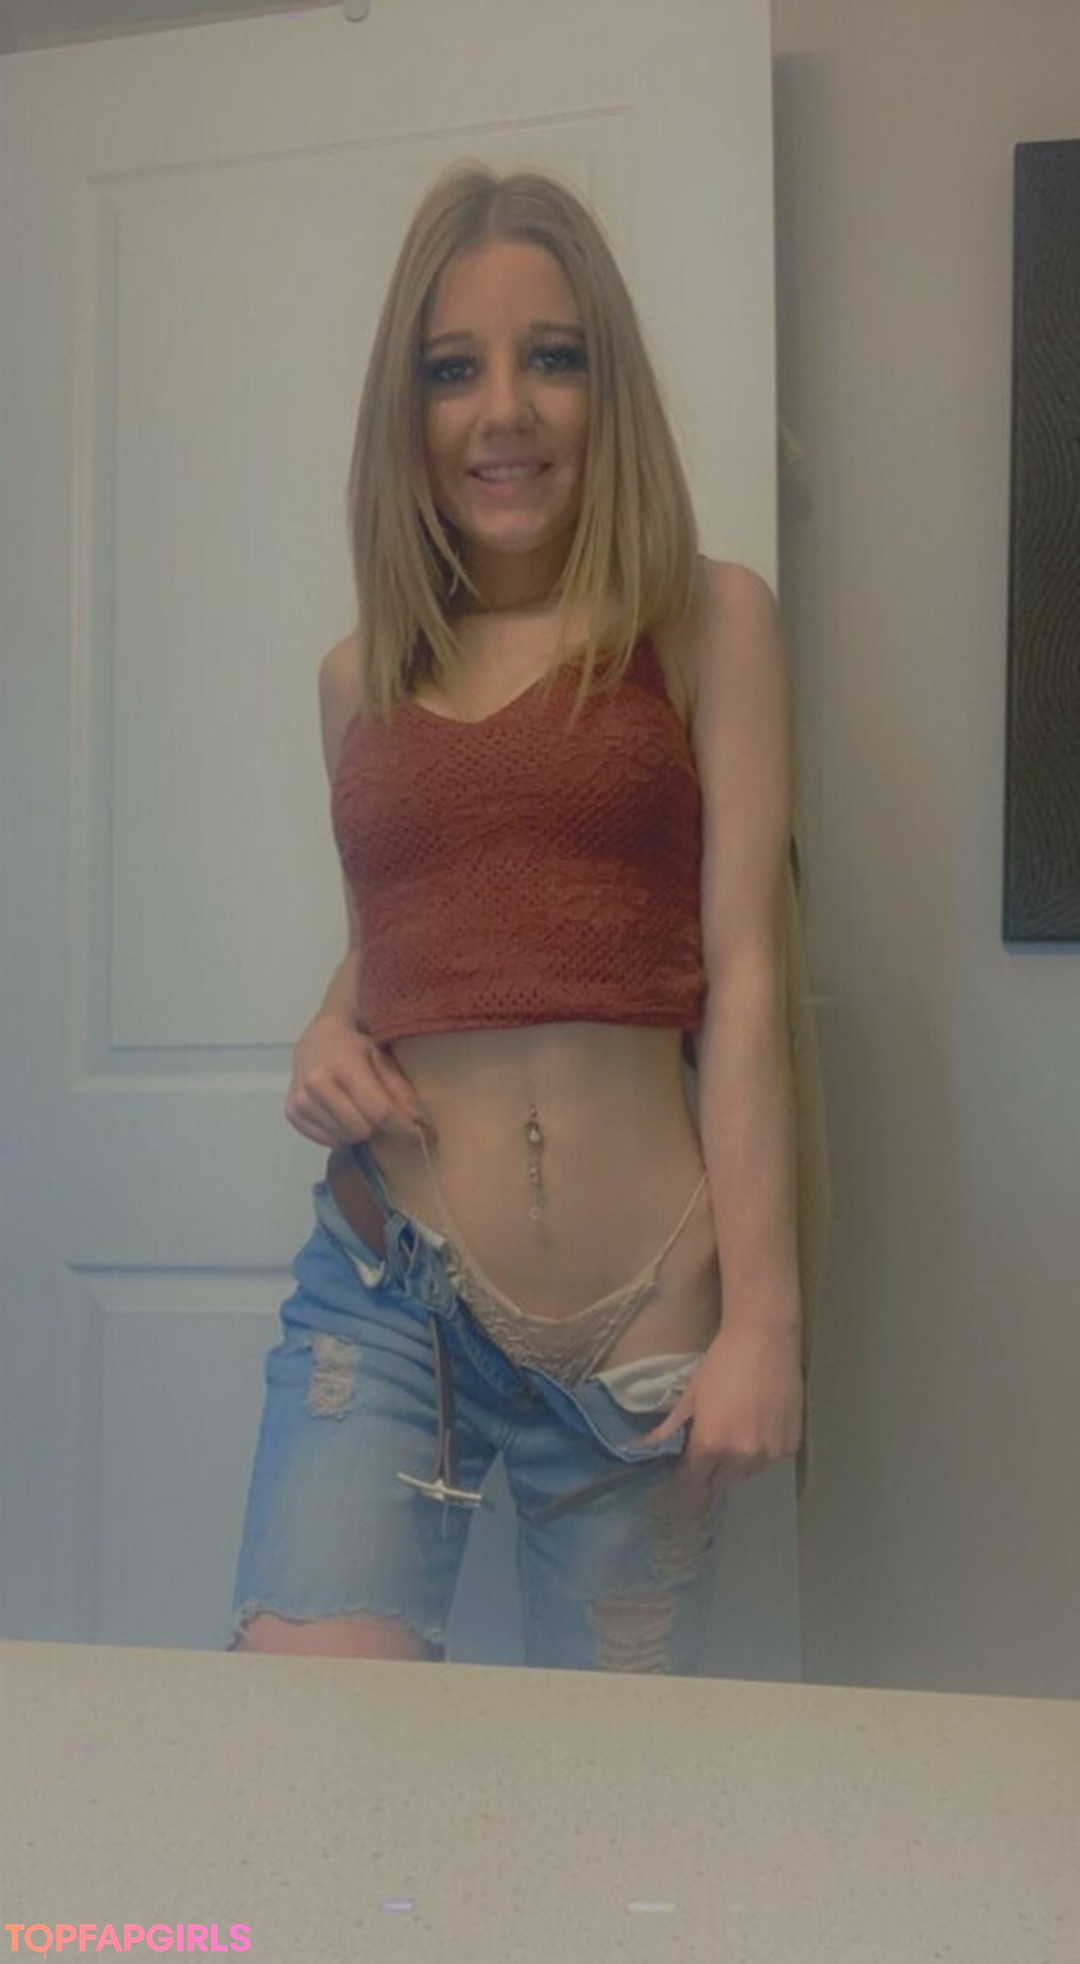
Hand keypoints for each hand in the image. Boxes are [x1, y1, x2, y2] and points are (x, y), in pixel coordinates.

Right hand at [284, 1015, 434, 1149]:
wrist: (320, 1036)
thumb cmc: (357, 1044)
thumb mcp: (384, 1058)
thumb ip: (401, 1090)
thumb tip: (421, 1125)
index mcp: (344, 1064)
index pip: (380, 1112)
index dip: (405, 1129)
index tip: (425, 1136)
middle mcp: (316, 1082)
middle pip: (362, 1129)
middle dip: (379, 1126)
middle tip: (382, 1112)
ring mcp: (300, 1099)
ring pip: (344, 1138)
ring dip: (359, 1129)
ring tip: (360, 1108)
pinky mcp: (291, 1111)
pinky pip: (326, 1140)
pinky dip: (340, 1132)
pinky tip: (343, 1112)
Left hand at [639, 1319, 803, 1504]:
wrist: (765, 1340)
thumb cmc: (721, 1363)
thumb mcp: (690, 1396)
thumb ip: (670, 1429)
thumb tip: (644, 1449)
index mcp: (711, 1444)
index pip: (692, 1484)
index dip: (683, 1487)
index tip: (678, 1485)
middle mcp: (741, 1456)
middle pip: (720, 1485)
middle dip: (710, 1476)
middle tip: (705, 1457)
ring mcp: (770, 1453)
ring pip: (746, 1474)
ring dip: (736, 1465)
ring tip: (734, 1434)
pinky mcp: (790, 1445)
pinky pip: (768, 1460)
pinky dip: (760, 1452)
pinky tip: (757, 1427)